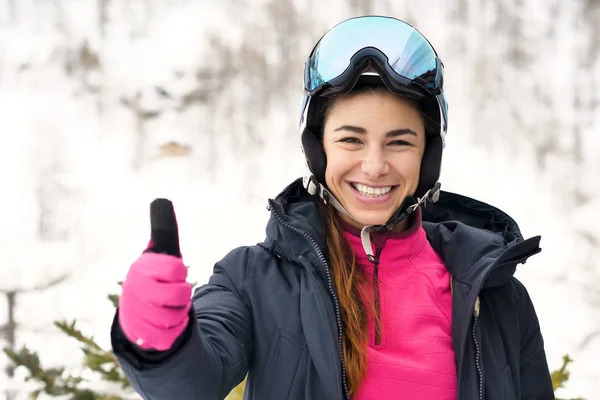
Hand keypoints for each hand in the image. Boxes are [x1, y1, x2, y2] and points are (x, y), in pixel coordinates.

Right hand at [118, 199, 191, 350]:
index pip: (175, 268)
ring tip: (168, 309)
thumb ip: (163, 231)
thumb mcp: (158, 255)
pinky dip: (173, 332)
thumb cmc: (152, 280)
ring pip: (176, 316)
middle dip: (181, 296)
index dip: (179, 272)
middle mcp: (135, 292)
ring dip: (178, 314)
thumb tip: (161, 200)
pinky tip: (165, 326)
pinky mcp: (142, 339)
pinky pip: (169, 336)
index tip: (173, 273)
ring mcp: (137, 316)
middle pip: (180, 295)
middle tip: (173, 294)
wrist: (135, 317)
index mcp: (140, 269)